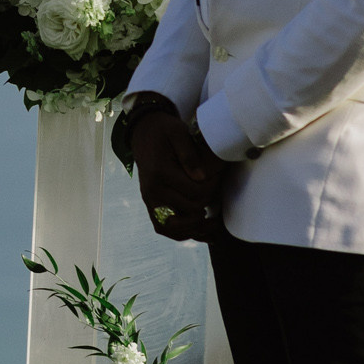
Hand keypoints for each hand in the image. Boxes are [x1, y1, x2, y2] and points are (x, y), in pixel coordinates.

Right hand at [130, 111, 223, 241]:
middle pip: (189, 211)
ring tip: (214, 223)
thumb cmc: (164, 130)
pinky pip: (164, 228)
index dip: (212, 188)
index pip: (194, 192)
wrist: (143, 132)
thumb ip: (190, 155)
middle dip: (208, 204)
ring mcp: (149, 200)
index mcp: (160, 172)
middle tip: (219, 194)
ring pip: (174, 228)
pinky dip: (182, 233)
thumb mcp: (178, 133)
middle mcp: (152, 190)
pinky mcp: (150, 204)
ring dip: (196, 229)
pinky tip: (200, 230)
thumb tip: (201, 178)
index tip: (220, 177)